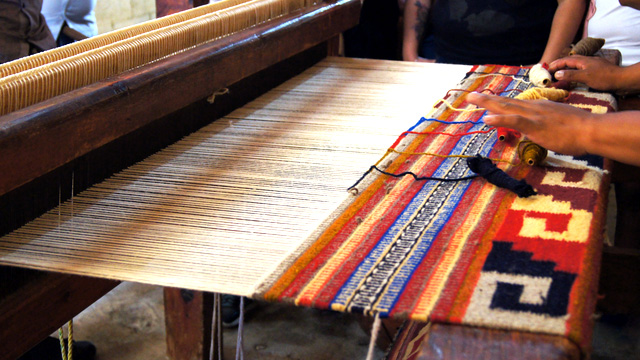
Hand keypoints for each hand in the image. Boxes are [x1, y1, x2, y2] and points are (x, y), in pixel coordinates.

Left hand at [466, 93, 593, 155]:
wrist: (592, 130)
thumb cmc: (580, 130)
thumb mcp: (559, 124)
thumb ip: (546, 125)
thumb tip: (538, 130)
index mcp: (539, 108)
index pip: (515, 105)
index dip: (499, 103)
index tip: (487, 99)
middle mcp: (534, 108)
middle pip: (506, 103)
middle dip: (487, 99)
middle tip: (470, 95)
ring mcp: (534, 116)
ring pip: (506, 107)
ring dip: (487, 103)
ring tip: (471, 99)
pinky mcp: (536, 125)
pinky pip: (514, 121)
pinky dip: (499, 120)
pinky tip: (486, 119)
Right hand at [548, 55, 621, 90]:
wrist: (621, 79)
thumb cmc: (604, 78)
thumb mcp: (585, 77)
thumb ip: (571, 75)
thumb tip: (557, 73)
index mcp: (582, 61)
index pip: (565, 60)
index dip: (555, 64)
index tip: (546, 69)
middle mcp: (586, 61)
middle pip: (569, 61)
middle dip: (558, 66)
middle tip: (549, 71)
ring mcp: (591, 65)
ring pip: (575, 65)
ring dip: (566, 69)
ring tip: (558, 74)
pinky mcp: (595, 70)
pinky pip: (580, 69)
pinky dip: (573, 72)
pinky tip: (573, 76)